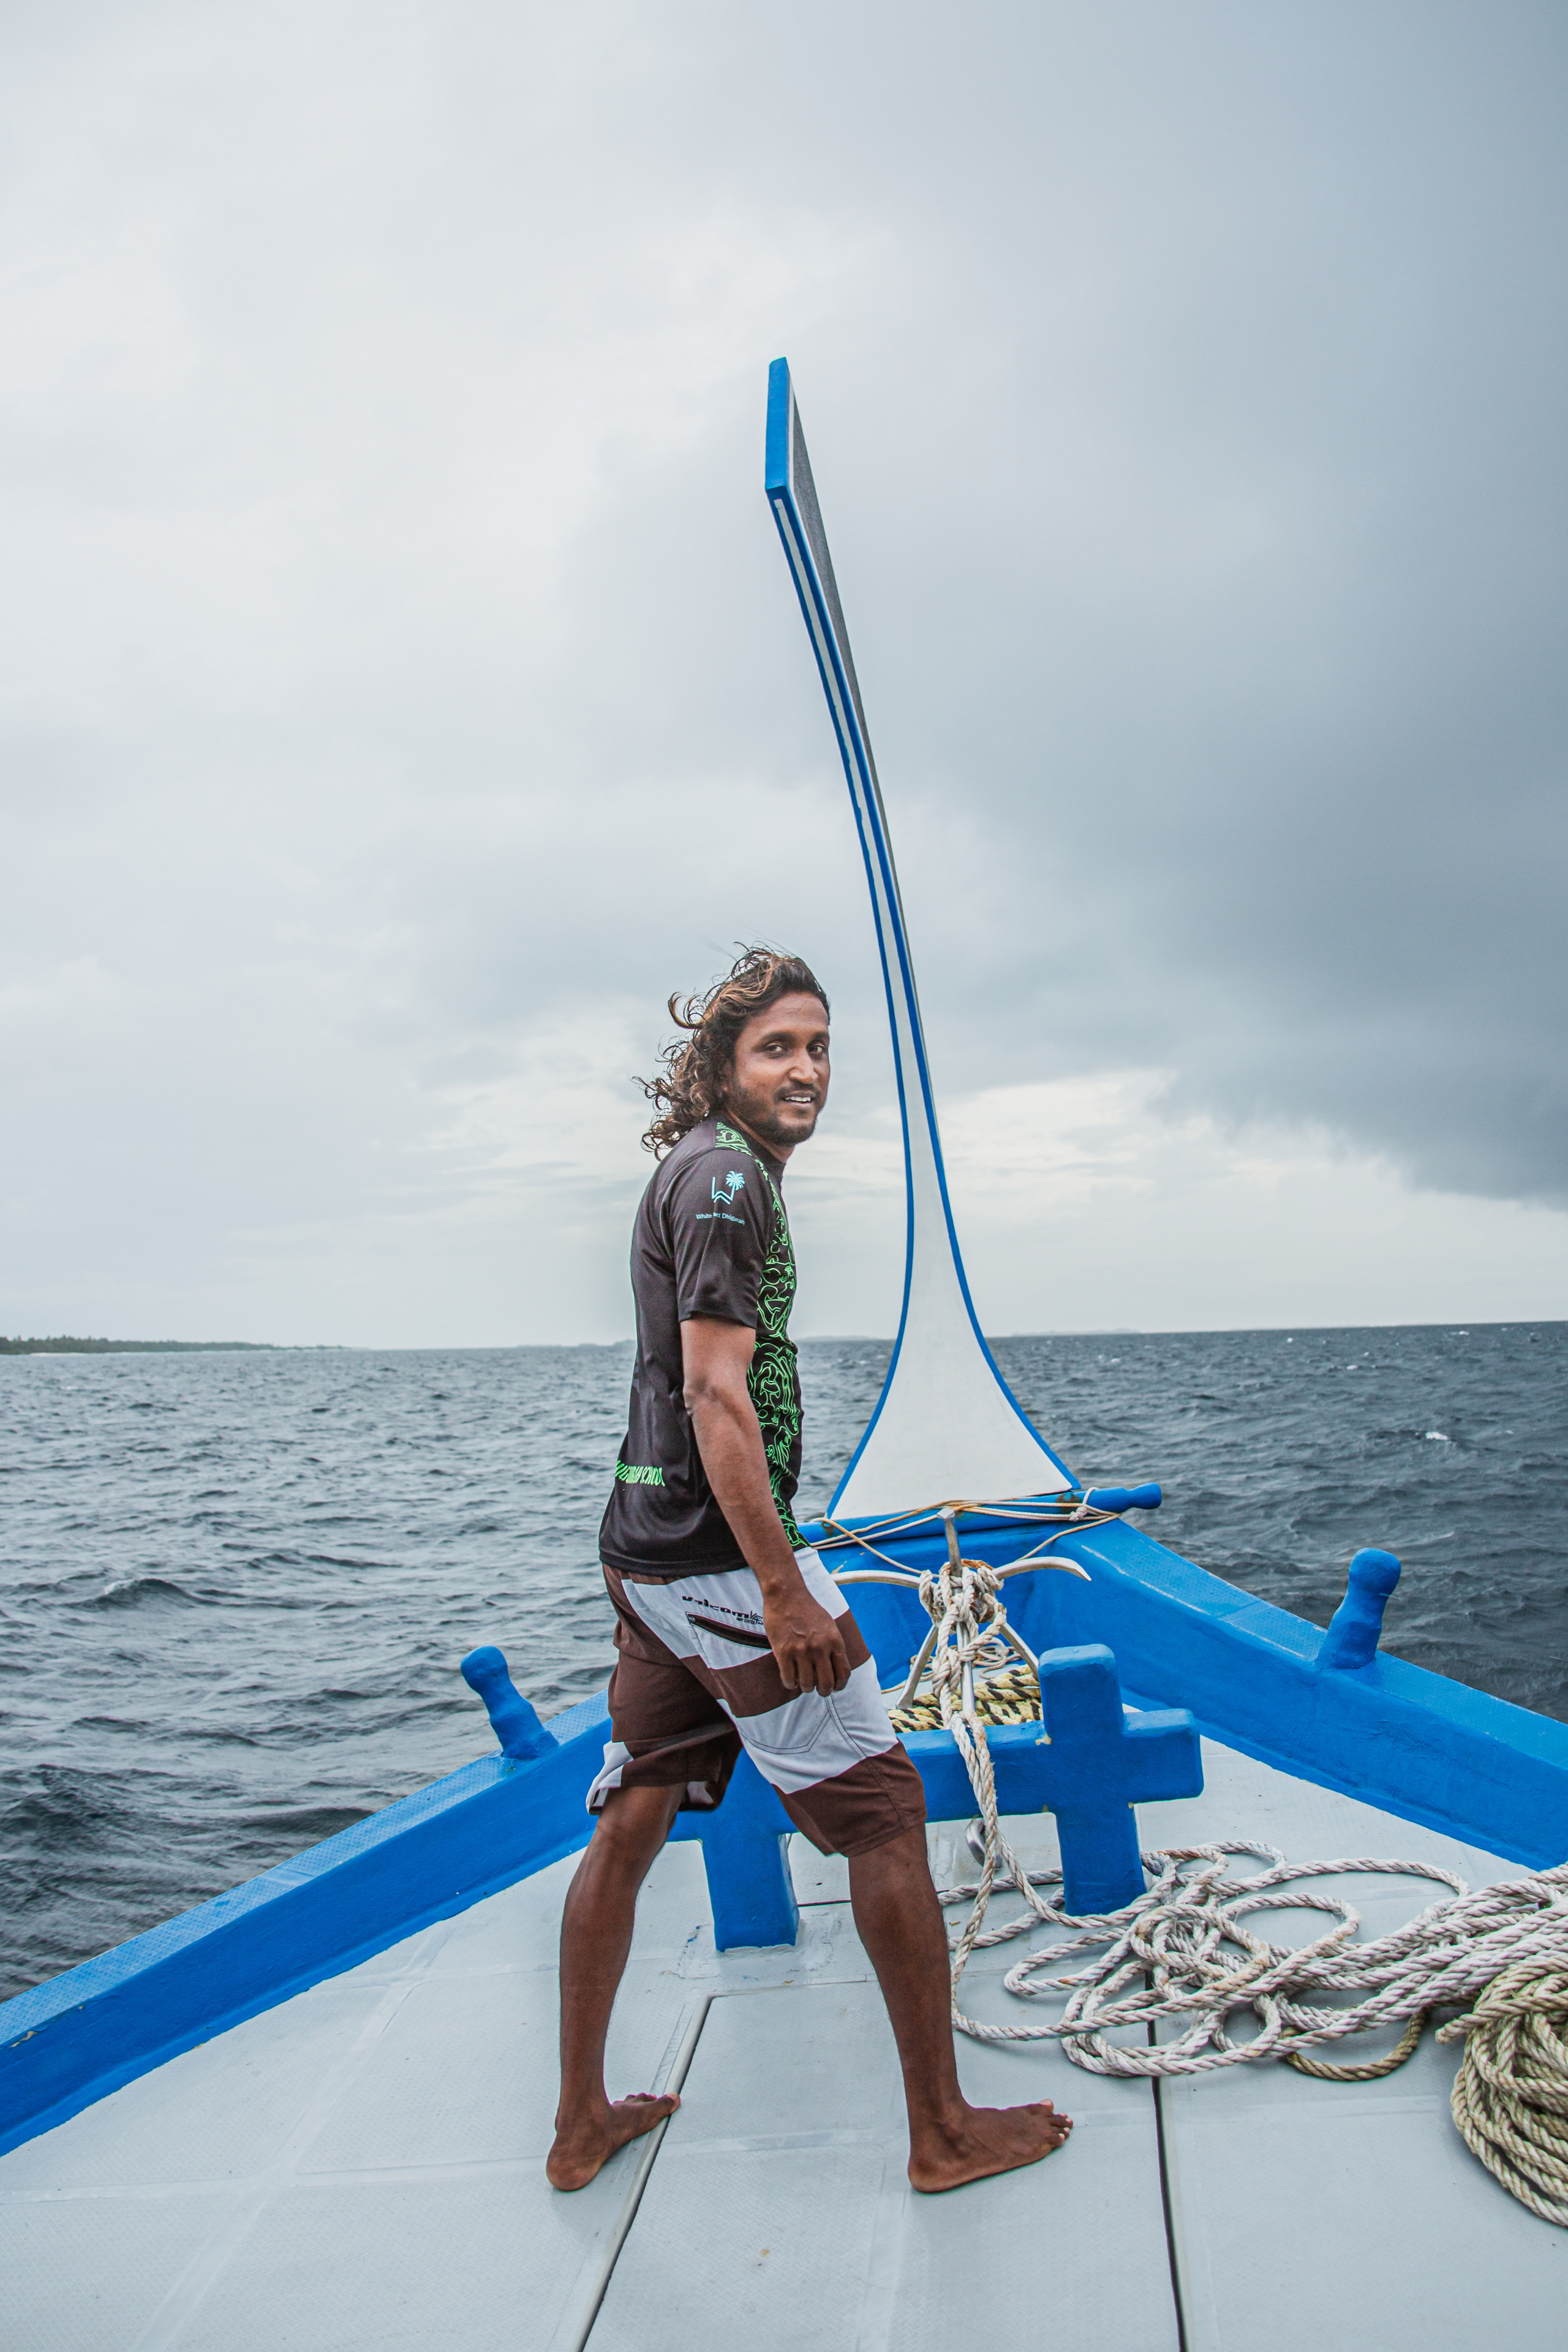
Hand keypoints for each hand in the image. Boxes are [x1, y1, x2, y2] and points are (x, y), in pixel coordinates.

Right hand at [761, 1576, 850, 1695]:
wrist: (786, 1594)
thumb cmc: (808, 1609)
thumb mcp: (829, 1625)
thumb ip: (833, 1646)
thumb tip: (836, 1669)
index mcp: (834, 1641)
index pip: (843, 1673)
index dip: (840, 1685)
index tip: (835, 1687)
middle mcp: (820, 1647)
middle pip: (827, 1683)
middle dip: (824, 1691)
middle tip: (819, 1690)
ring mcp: (801, 1650)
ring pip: (807, 1684)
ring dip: (806, 1688)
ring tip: (803, 1683)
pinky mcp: (783, 1651)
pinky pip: (789, 1679)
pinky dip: (790, 1683)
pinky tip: (791, 1679)